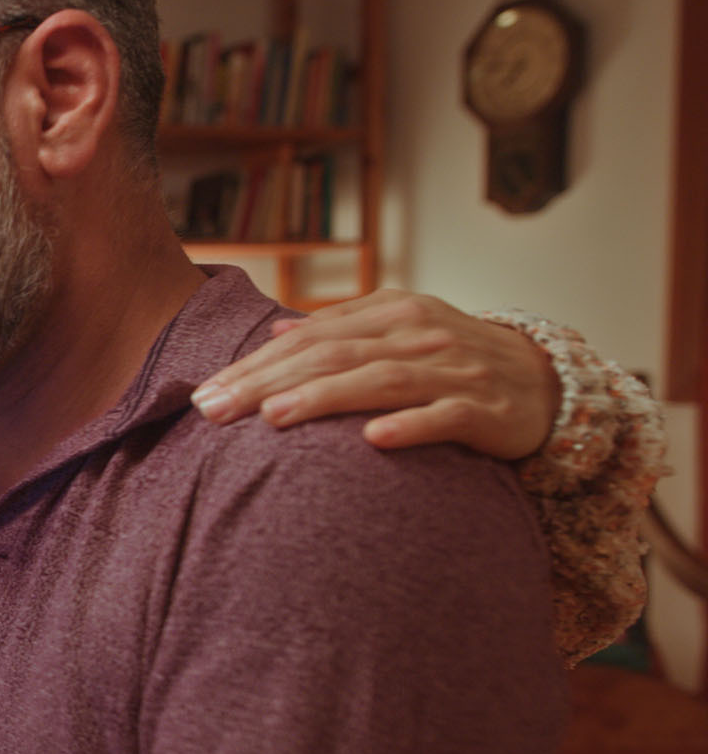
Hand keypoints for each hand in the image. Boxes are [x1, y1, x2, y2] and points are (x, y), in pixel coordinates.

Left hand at [191, 289, 556, 458]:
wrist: (550, 383)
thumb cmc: (456, 359)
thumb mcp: (401, 331)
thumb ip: (341, 328)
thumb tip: (275, 330)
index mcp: (392, 313)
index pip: (310, 337)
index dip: (255, 364)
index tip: (204, 392)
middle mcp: (419, 335)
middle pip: (332, 356)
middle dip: (268, 381)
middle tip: (214, 410)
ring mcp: (454, 370)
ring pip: (381, 381)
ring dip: (324, 399)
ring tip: (272, 418)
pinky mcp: (486, 410)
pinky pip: (445, 416)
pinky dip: (410, 426)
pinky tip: (373, 440)